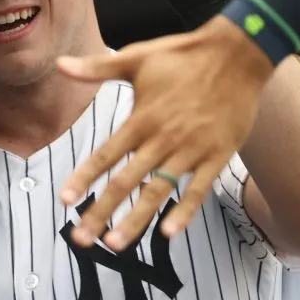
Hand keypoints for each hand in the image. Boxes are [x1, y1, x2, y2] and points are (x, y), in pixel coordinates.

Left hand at [58, 16, 273, 248]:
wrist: (238, 55)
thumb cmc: (184, 56)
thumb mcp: (137, 57)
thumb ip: (97, 68)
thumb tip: (61, 65)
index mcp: (141, 119)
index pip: (106, 155)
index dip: (84, 178)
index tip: (65, 200)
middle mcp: (162, 139)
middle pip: (126, 183)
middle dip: (101, 213)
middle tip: (82, 240)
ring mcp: (191, 150)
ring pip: (158, 192)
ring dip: (136, 220)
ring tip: (115, 244)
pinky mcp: (217, 155)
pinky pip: (199, 189)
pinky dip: (185, 211)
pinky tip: (169, 233)